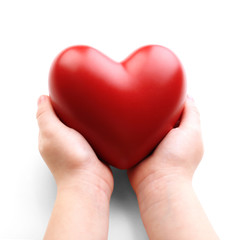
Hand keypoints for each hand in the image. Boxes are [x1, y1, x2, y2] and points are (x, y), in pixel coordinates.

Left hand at [36, 95, 112, 195]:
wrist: (90, 182)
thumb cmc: (71, 162)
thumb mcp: (53, 132)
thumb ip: (45, 115)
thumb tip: (41, 99)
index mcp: (50, 136)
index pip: (51, 114)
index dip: (57, 102)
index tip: (66, 93)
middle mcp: (62, 142)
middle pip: (66, 120)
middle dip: (73, 110)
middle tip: (82, 100)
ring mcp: (77, 148)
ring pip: (81, 129)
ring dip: (86, 120)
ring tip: (93, 110)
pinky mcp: (91, 152)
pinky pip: (93, 137)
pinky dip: (95, 130)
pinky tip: (101, 125)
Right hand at [128, 97, 218, 239]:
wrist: (157, 181)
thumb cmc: (176, 160)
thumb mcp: (192, 132)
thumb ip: (192, 113)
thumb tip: (187, 97)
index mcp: (182, 133)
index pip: (178, 112)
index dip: (172, 102)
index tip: (164, 92)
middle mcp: (168, 138)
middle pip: (161, 117)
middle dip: (155, 109)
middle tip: (147, 98)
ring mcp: (153, 144)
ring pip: (147, 124)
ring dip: (143, 118)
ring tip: (136, 107)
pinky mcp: (139, 148)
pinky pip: (136, 134)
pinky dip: (133, 128)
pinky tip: (129, 121)